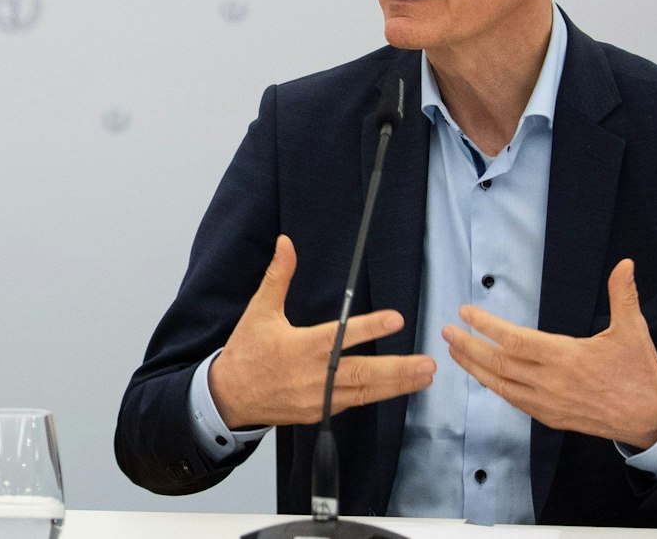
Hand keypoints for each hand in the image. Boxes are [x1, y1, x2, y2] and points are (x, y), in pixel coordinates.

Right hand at [208, 234, 436, 427]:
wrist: (229, 396)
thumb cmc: (246, 351)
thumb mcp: (259, 310)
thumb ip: (278, 276)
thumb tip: (286, 243)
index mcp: (300, 347)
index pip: (341, 336)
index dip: (370, 327)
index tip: (395, 319)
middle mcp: (313, 376)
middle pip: (363, 374)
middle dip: (398, 369)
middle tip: (427, 363)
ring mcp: (318, 398)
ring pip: (364, 393)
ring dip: (396, 385)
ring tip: (424, 377)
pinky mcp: (319, 412)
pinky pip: (353, 403)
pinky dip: (376, 396)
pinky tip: (396, 389)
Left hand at [442, 258, 656, 448]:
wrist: (652, 419)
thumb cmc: (639, 373)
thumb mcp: (634, 331)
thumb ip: (623, 295)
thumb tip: (625, 263)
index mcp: (567, 357)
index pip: (515, 341)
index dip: (486, 326)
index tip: (465, 313)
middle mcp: (551, 382)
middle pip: (498, 363)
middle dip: (468, 346)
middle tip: (445, 331)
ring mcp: (548, 403)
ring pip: (500, 385)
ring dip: (473, 367)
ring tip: (454, 351)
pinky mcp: (550, 417)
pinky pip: (513, 401)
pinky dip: (494, 386)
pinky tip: (482, 375)